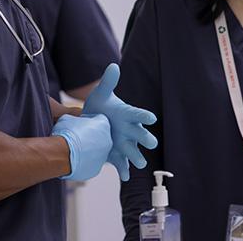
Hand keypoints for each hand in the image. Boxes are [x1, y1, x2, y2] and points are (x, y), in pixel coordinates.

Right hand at [52, 114, 112, 181]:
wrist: (61, 154)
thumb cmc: (65, 134)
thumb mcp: (67, 119)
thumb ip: (75, 120)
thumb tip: (73, 123)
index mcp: (103, 125)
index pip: (99, 119)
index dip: (89, 121)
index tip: (80, 124)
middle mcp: (107, 141)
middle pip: (100, 138)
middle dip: (90, 137)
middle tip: (77, 139)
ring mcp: (103, 157)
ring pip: (96, 153)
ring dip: (88, 151)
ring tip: (73, 151)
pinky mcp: (95, 170)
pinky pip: (90, 165)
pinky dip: (83, 163)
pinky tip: (73, 161)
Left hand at [81, 63, 157, 180]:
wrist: (90, 123)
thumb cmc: (100, 106)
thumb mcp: (101, 93)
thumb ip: (108, 82)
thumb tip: (113, 66)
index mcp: (126, 114)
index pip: (136, 114)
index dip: (143, 116)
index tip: (151, 118)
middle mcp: (129, 130)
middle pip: (139, 134)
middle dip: (145, 139)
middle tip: (152, 143)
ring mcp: (124, 143)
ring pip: (133, 151)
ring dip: (137, 157)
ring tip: (141, 164)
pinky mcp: (116, 155)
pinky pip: (122, 163)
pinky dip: (124, 170)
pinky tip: (126, 176)